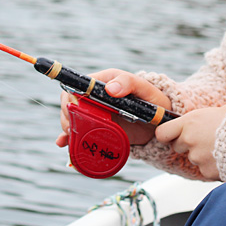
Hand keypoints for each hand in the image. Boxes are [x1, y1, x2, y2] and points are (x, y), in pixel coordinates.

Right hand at [56, 68, 171, 147]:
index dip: (70, 98)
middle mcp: (95, 96)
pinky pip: (80, 130)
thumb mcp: (144, 89)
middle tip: (72, 129)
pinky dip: (69, 137)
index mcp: (103, 81)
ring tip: (70, 139)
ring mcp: (95, 112)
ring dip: (67, 128)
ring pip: (72, 117)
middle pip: (71, 103)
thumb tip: (109, 88)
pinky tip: (64, 144)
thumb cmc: (153, 101)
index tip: (72, 111)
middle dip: (67, 115)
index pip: (78, 85)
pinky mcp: (97, 127)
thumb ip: (128, 83)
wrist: (161, 123)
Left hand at [155, 105, 225, 179]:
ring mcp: (197, 157)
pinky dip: (213, 166)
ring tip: (221, 147)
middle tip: (205, 139)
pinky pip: (205, 169)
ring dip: (202, 155)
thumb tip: (204, 119)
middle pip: (178, 146)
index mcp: (190, 122)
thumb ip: (204, 118)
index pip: (162, 132)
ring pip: (193, 158)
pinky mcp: (207, 171)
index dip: (167, 134)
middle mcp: (189, 140)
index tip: (172, 135)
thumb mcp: (220, 111)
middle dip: (188, 144)